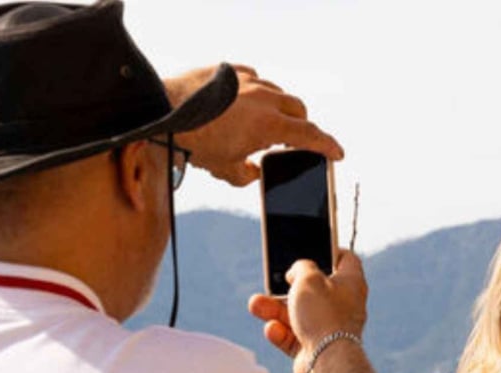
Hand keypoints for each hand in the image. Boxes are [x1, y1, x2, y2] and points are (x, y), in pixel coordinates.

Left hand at [167, 65, 342, 185]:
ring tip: (267, 121)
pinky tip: (245, 102)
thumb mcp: (224, 170)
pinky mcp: (229, 70)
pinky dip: (256, 91)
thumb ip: (246, 175)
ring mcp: (247, 81)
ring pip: (277, 91)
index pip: (310, 135)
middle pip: (298, 109)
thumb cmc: (193, 142)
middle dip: (302, 124)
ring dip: (279, 107)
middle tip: (296, 139)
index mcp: (269, 125)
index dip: (328, 145)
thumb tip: (253, 172)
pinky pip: (253, 78)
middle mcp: (264, 98)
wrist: (163, 112)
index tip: (338, 153)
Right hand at [247, 249, 366, 372]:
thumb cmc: (323, 314)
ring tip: (255, 305)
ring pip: (297, 314)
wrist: (327, 360)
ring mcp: (328, 328)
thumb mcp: (308, 277)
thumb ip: (300, 267)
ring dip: (273, 310)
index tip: (313, 246)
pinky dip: (280, 333)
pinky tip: (272, 329)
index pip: (346, 260)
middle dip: (286, 286)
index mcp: (351, 283)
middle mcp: (343, 305)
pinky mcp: (314, 348)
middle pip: (312, 289)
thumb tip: (296, 272)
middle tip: (271, 281)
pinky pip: (292, 337)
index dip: (330, 250)